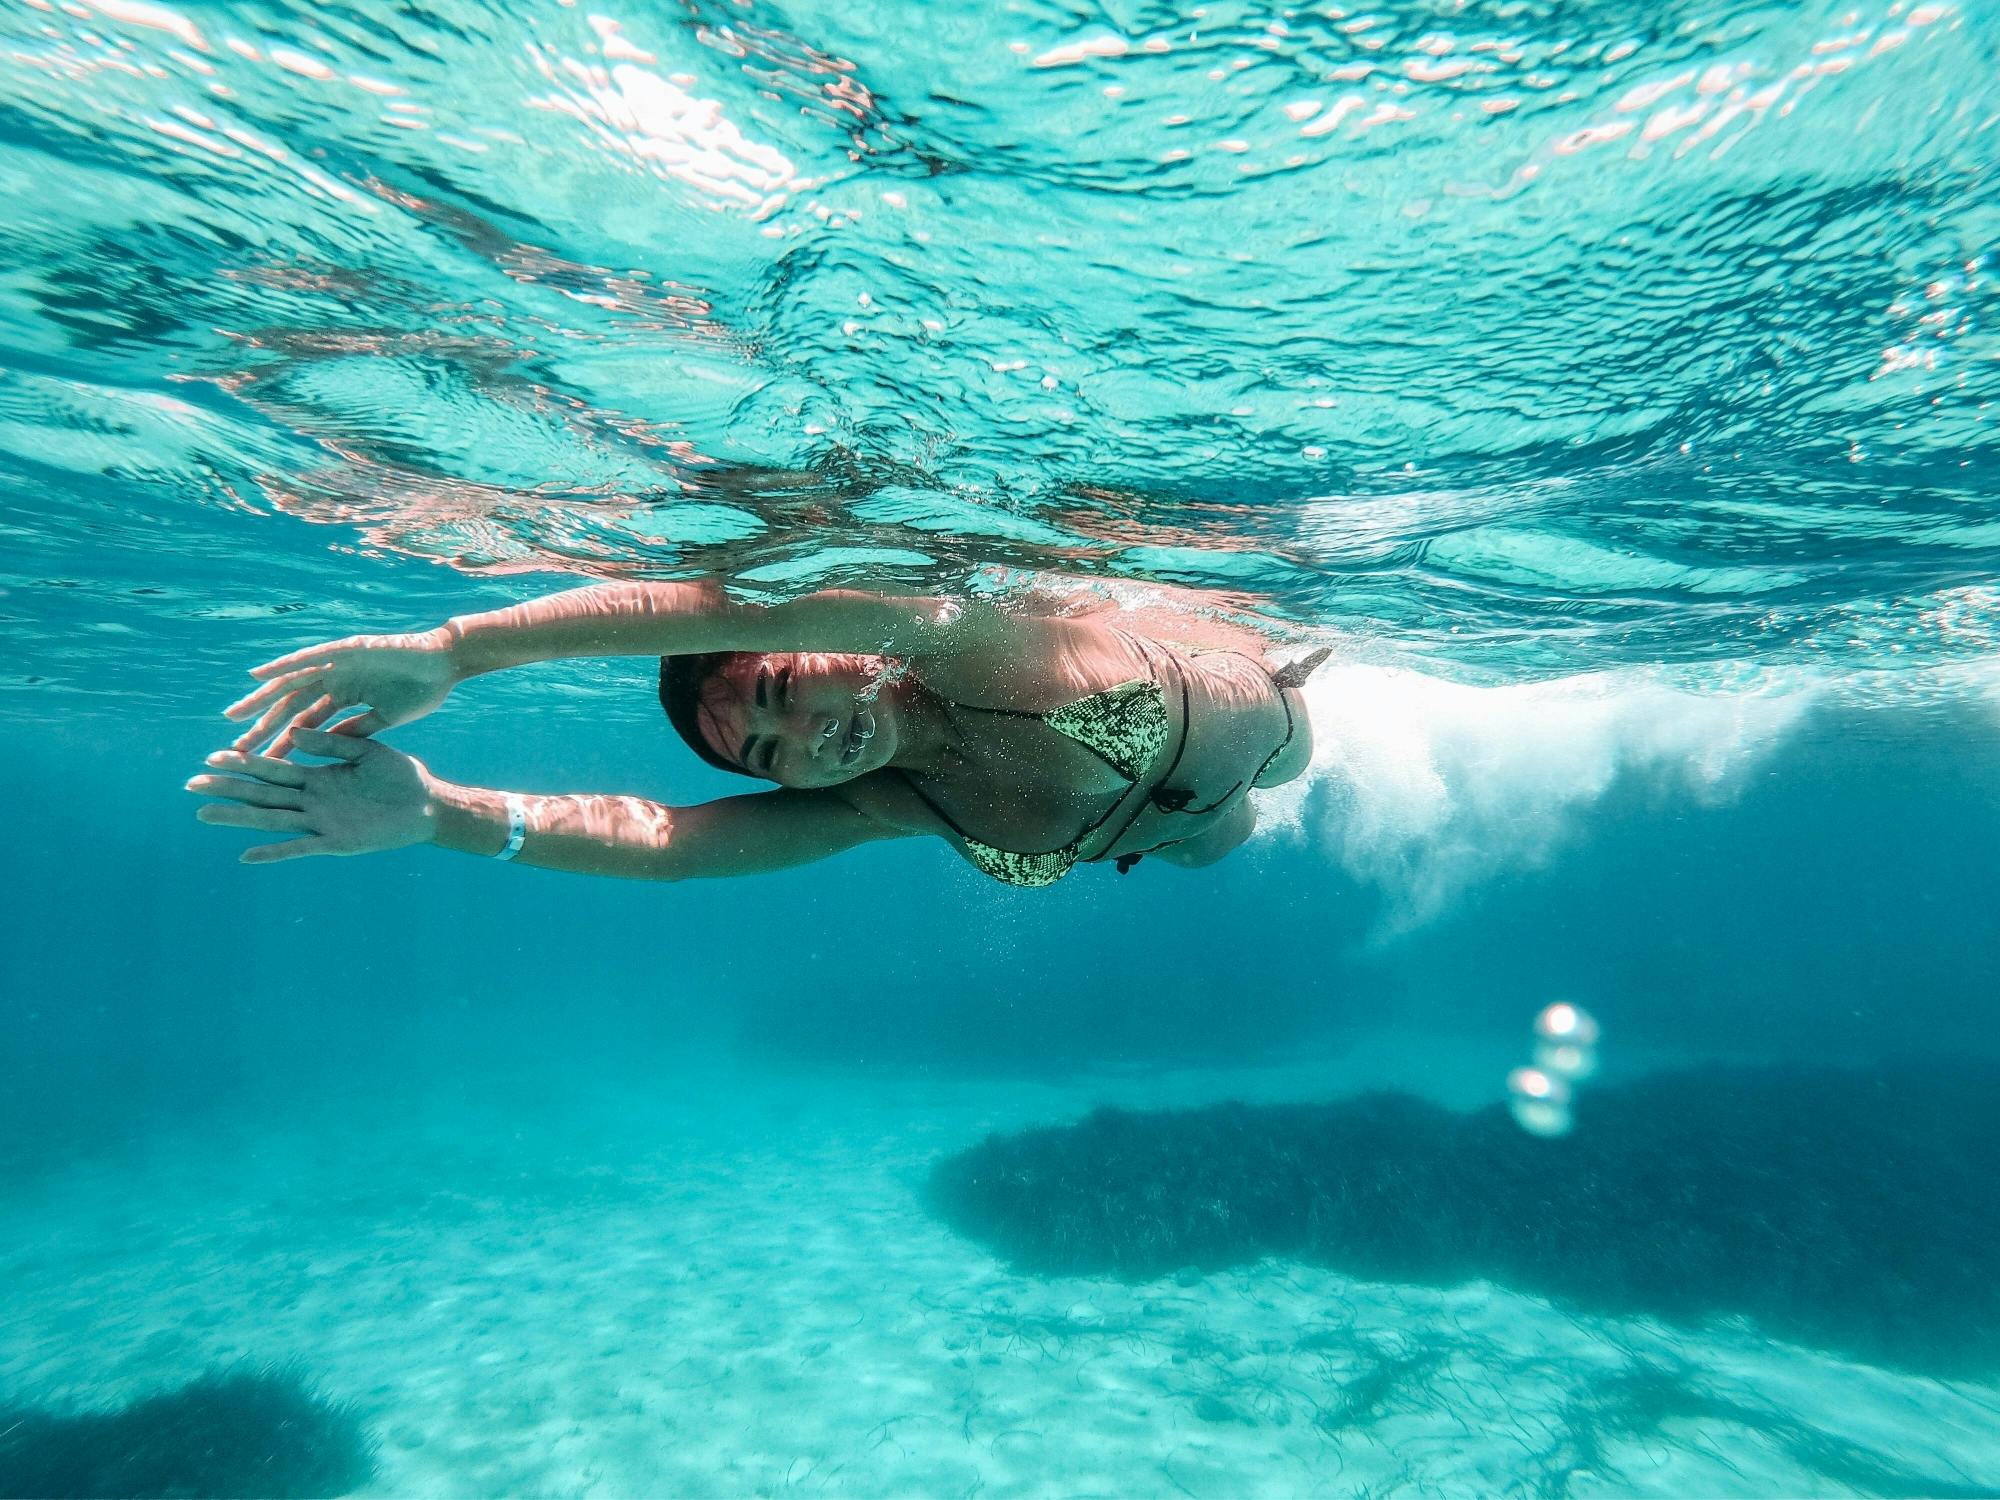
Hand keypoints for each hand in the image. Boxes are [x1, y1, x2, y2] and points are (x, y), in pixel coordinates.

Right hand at [187, 728, 437, 862]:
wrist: (429, 804)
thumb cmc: (401, 776)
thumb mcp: (366, 751)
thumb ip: (332, 744)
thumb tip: (294, 733)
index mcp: (319, 777)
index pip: (273, 769)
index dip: (244, 763)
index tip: (213, 755)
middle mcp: (314, 801)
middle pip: (263, 794)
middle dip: (228, 788)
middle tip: (191, 784)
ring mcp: (322, 823)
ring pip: (271, 820)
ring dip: (238, 818)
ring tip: (204, 814)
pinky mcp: (338, 841)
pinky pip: (301, 847)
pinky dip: (274, 852)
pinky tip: (246, 855)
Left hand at [223, 626, 461, 756]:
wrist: (446, 663)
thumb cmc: (423, 689)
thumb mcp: (384, 718)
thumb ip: (354, 729)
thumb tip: (326, 745)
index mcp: (344, 696)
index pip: (305, 721)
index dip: (282, 741)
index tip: (260, 763)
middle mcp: (334, 678)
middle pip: (290, 704)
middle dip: (263, 725)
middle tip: (235, 746)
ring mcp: (337, 662)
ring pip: (291, 682)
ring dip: (263, 697)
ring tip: (236, 714)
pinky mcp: (346, 649)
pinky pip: (309, 658)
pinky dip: (284, 665)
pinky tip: (261, 675)